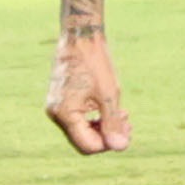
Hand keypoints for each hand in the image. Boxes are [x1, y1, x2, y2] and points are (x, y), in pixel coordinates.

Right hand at [46, 30, 130, 153]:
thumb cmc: (95, 63)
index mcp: (65, 114)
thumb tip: (120, 147)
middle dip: (107, 136)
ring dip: (103, 126)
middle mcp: (55, 114)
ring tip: (124, 115)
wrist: (80, 37)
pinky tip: (111, 109)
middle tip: (128, 124)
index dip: (108, 144)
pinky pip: (77, 118)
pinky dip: (94, 117)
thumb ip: (113, 123)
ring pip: (81, 130)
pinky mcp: (60, 99)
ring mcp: (56, 106)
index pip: (87, 146)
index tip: (126, 132)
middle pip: (84, 140)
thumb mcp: (109, 95)